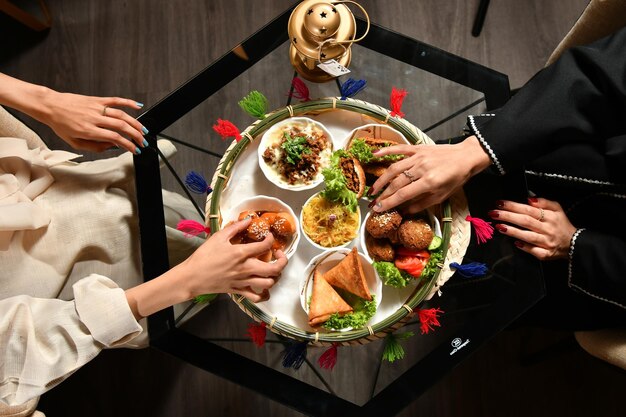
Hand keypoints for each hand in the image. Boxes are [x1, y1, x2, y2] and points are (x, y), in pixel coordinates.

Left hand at [39, 90, 147, 153]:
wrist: (50, 106)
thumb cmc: (60, 124)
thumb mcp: (74, 142)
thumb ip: (94, 147)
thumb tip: (111, 146)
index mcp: (88, 131)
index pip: (114, 138)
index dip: (128, 145)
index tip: (135, 150)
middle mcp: (94, 119)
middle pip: (121, 126)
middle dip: (136, 135)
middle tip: (143, 142)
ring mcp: (96, 108)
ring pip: (121, 114)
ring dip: (135, 123)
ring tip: (143, 130)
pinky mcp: (96, 99)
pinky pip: (115, 100)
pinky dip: (128, 102)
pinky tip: (138, 106)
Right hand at [174, 218, 287, 301]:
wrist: (192, 277)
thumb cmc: (204, 256)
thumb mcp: (218, 237)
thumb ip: (235, 227)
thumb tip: (248, 219)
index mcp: (241, 253)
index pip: (265, 245)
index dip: (271, 239)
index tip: (269, 237)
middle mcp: (246, 268)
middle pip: (274, 269)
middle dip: (283, 260)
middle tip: (278, 254)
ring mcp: (243, 282)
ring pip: (269, 283)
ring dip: (275, 276)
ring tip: (272, 269)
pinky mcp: (239, 291)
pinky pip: (257, 297)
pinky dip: (264, 294)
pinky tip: (264, 288)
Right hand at [368, 136, 490, 213]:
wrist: (466, 157)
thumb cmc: (456, 178)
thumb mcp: (442, 196)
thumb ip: (421, 204)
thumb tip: (403, 211)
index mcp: (429, 182)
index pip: (403, 195)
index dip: (388, 203)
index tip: (377, 209)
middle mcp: (422, 169)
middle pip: (396, 183)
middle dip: (382, 195)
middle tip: (372, 203)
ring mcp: (418, 157)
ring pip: (394, 168)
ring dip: (381, 180)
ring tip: (373, 190)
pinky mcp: (418, 148)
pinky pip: (399, 149)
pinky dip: (386, 151)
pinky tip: (374, 155)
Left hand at [488, 197, 575, 259]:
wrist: (573, 244)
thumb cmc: (561, 224)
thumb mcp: (557, 209)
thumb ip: (544, 202)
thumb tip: (529, 199)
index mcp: (550, 217)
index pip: (528, 209)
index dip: (513, 206)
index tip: (499, 203)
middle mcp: (547, 229)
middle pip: (525, 221)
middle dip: (508, 216)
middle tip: (493, 213)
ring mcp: (546, 242)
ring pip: (527, 236)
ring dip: (512, 231)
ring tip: (499, 226)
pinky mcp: (545, 254)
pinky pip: (532, 251)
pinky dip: (524, 247)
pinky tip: (514, 243)